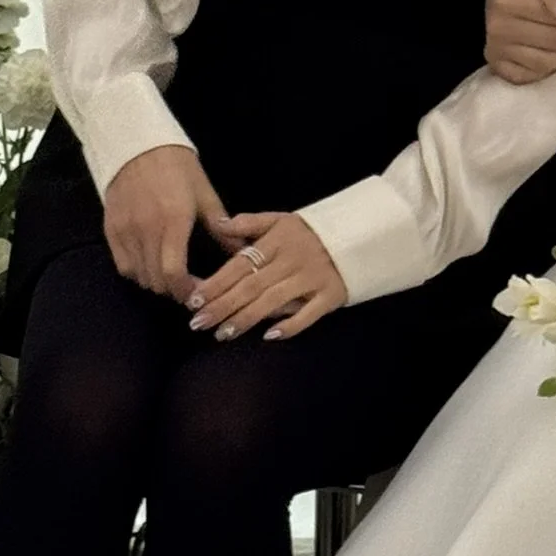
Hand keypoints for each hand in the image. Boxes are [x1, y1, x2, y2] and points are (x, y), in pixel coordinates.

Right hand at [103, 144, 239, 301]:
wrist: (137, 143)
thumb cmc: (177, 166)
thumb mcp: (204, 194)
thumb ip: (221, 228)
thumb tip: (244, 253)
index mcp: (173, 221)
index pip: (174, 273)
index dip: (187, 291)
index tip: (199, 293)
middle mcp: (145, 230)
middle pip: (156, 280)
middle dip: (175, 290)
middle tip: (189, 287)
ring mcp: (125, 231)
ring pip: (139, 276)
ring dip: (157, 282)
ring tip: (171, 276)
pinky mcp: (110, 230)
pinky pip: (123, 265)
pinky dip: (138, 272)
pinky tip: (150, 265)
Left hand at [187, 211, 347, 341]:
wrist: (361, 235)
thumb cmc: (312, 232)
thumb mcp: (281, 220)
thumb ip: (249, 223)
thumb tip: (219, 224)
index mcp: (277, 241)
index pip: (239, 265)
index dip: (216, 283)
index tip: (194, 300)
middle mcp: (292, 260)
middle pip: (251, 286)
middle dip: (222, 306)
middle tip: (198, 323)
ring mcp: (312, 278)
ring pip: (273, 301)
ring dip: (245, 319)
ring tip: (222, 334)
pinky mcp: (331, 295)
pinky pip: (309, 314)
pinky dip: (290, 325)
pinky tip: (269, 336)